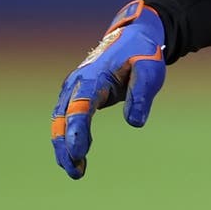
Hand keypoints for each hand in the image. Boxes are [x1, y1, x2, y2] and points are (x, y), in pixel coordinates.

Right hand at [50, 0, 165, 178]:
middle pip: (63, 118)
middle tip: (76, 171)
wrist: (133, 38)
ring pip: (60, 121)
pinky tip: (76, 158)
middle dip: (65, 145)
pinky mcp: (76, 96)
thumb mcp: (150, 70)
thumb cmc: (142, 54)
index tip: (79, 153)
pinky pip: (66, 120)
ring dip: (64, 147)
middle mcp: (77, 83)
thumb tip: (135, 123)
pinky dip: (67, 139)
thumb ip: (142, 94)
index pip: (80, 106)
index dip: (77, 131)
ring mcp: (73, 90)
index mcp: (93, 76)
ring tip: (76, 171)